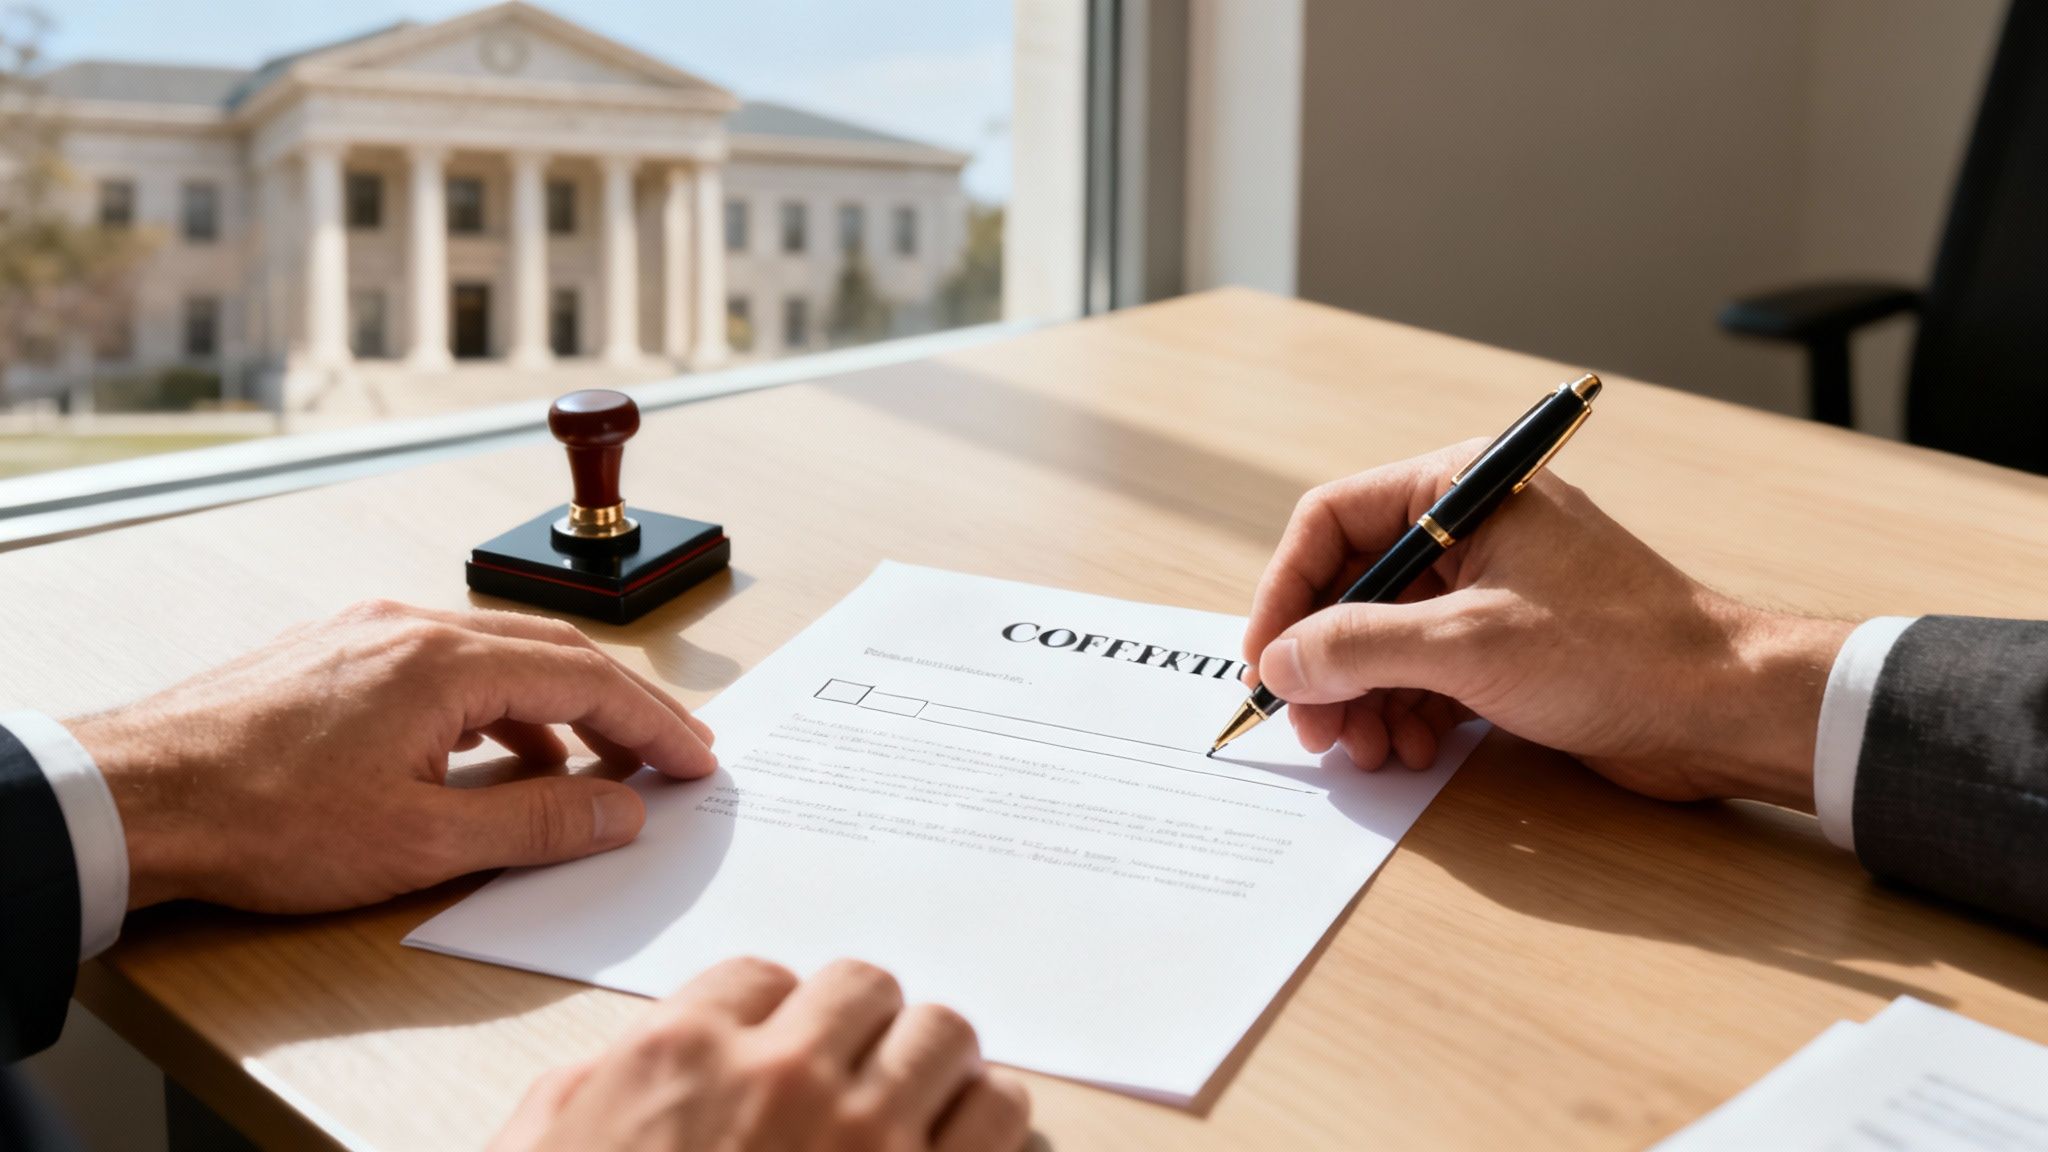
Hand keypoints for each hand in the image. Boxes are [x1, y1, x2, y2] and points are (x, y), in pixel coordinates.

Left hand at [66, 599, 717, 911]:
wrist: (133, 797)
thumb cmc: (260, 817)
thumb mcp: (419, 841)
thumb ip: (536, 820)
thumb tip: (620, 808)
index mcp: (444, 660)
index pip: (587, 682)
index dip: (654, 725)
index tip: (697, 761)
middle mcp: (412, 626)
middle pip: (553, 656)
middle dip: (623, 709)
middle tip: (672, 756)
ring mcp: (370, 632)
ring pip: (499, 657)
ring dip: (558, 710)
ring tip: (593, 771)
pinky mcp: (337, 652)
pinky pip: (447, 667)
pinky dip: (495, 709)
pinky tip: (493, 760)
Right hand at [489, 957, 1031, 1151]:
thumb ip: (584, 1099)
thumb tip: (615, 1074)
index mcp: (681, 1060)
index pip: (762, 977)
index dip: (774, 1017)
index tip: (778, 1049)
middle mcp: (782, 1080)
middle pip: (864, 987)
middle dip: (861, 1027)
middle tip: (853, 1070)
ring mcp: (866, 1140)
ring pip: (943, 1035)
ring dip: (930, 1064)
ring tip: (915, 1102)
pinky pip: (998, 1112)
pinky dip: (985, 1119)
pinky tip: (956, 1146)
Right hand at [1242, 443, 1853, 807]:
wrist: (1724, 709)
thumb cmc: (1619, 650)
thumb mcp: (1469, 644)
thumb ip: (1359, 647)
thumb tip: (1279, 663)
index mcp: (1462, 488)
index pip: (1332, 521)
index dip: (1286, 594)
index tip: (1264, 662)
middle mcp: (1470, 529)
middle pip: (1352, 588)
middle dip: (1325, 663)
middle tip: (1313, 728)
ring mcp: (1488, 589)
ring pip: (1384, 639)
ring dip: (1362, 699)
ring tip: (1366, 751)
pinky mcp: (1506, 645)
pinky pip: (1424, 672)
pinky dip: (1405, 713)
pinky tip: (1409, 751)